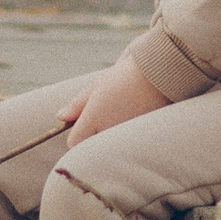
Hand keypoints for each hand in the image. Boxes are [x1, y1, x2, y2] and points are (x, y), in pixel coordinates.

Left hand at [56, 54, 171, 145]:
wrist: (160, 72)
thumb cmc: (126, 76)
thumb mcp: (97, 85)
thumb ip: (78, 104)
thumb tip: (61, 116)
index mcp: (94, 118)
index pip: (75, 142)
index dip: (77, 133)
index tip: (84, 122)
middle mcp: (108, 132)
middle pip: (92, 147)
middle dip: (95, 137)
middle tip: (106, 117)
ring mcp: (124, 137)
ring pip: (109, 147)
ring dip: (112, 138)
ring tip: (123, 117)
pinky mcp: (141, 139)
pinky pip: (127, 145)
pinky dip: (128, 137)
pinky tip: (135, 120)